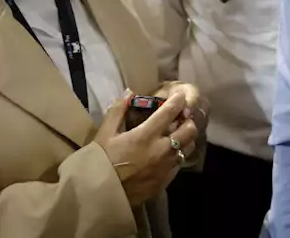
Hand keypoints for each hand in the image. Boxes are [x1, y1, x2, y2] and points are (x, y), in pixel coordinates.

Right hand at [95, 91, 198, 206]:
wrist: (100, 195)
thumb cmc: (101, 162)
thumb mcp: (104, 134)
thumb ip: (117, 111)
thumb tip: (129, 92)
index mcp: (146, 135)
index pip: (170, 112)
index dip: (178, 101)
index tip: (180, 96)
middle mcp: (161, 149)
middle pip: (189, 129)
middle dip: (187, 120)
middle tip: (181, 117)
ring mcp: (166, 166)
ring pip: (189, 147)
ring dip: (186, 138)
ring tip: (177, 135)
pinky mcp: (166, 181)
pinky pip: (179, 164)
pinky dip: (177, 155)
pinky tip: (168, 154)